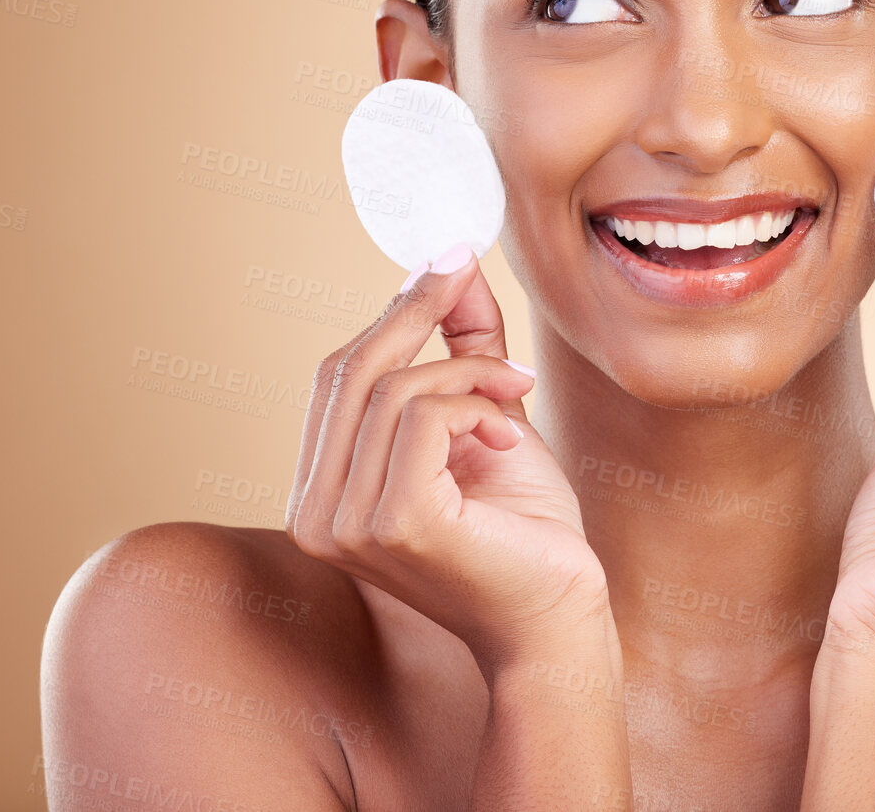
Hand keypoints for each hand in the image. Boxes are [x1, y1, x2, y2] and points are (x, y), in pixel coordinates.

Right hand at [286, 244, 610, 674]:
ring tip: (514, 395)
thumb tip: (452, 260)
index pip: (334, 377)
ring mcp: (347, 526)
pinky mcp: (396, 523)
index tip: (445, 261)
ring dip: (469, 373)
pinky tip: (507, 433)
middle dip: (416, 310)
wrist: (558, 614)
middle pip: (350, 372)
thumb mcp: (484, 414)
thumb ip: (461, 345)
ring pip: (395, 390)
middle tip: (466, 269)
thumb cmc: (523, 528)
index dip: (389, 311)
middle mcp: (315, 516)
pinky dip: (474, 404)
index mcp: (322, 493)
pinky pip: (423, 418)